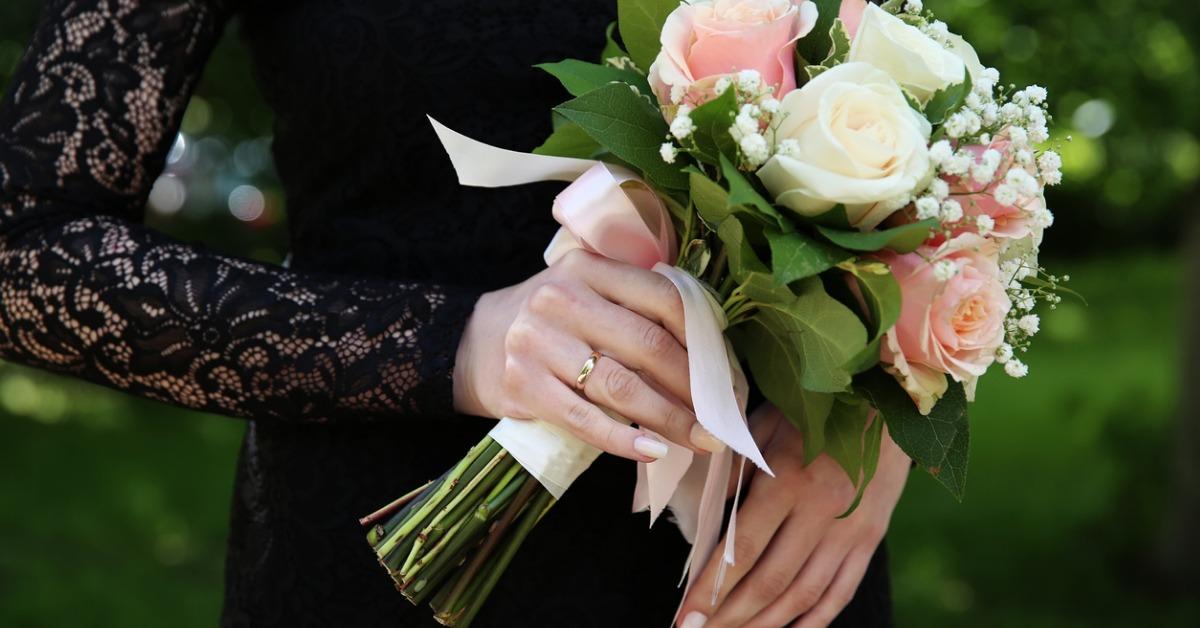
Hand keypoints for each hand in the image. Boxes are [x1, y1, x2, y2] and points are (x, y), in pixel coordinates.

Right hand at [453, 248, 723, 461]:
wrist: (475, 342)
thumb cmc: (553, 321)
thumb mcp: (587, 291)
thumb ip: (636, 304)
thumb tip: (711, 351)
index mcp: (588, 267)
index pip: (661, 297)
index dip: (702, 338)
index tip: (725, 372)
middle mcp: (561, 298)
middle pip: (646, 345)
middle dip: (693, 388)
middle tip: (722, 419)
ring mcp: (537, 341)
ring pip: (620, 386)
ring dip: (668, 419)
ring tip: (700, 441)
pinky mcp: (521, 385)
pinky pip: (583, 419)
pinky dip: (623, 439)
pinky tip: (653, 451)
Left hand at [677, 405, 909, 627]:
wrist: (888, 400)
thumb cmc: (815, 407)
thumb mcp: (765, 425)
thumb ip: (734, 470)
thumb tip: (704, 515)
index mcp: (790, 480)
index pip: (743, 549)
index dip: (711, 588)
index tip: (685, 616)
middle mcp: (822, 512)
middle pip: (771, 582)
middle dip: (730, 616)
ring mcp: (850, 530)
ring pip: (803, 595)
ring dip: (765, 625)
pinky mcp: (870, 538)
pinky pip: (839, 591)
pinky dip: (812, 620)